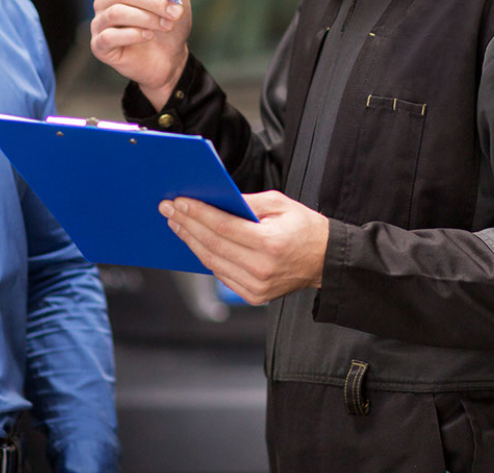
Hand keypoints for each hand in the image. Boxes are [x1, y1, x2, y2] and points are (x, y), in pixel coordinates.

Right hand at [90, 0, 190, 107]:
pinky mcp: (99, 46)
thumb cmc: (168, 22)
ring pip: (119, 12)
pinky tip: (149, 37)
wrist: (169, 59)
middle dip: (156, 2)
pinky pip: (111, 36)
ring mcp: (99, 24)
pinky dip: (135, 35)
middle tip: (176, 13)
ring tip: (165, 26)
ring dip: (149, 19)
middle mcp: (105, 2)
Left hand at [159, 191, 329, 304]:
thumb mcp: (280, 204)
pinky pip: (221, 274)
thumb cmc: (305, 229)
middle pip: (212, 244)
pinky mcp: (253, 295)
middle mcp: (261, 268)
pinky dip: (205, 256)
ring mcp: (256, 286)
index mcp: (270, 243)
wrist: (324, 260)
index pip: (223, 226)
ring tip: (177, 224)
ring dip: (190, 241)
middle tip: (169, 210)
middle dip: (186, 224)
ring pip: (212, 261)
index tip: (180, 201)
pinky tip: (195, 241)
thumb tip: (216, 199)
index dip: (198, 213)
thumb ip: (247, 201)